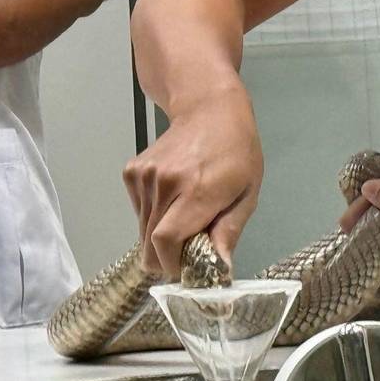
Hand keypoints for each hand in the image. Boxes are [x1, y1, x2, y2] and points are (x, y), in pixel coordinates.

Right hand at [122, 90, 262, 278]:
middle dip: (166, 258)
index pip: (166, 241)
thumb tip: (219, 268)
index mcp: (197, 191)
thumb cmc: (236, 153)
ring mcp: (144, 176)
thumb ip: (229, 231)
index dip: (171, 264)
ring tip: (184, 219)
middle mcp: (165, 183)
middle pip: (149, 243)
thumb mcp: (247, 194)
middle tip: (186, 254)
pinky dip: (151, 217)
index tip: (185, 270)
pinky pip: (138, 211)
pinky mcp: (132, 172)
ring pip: (142, 230)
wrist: (209, 110)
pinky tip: (171, 201)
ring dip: (159, 237)